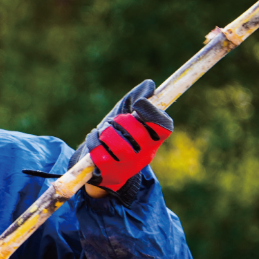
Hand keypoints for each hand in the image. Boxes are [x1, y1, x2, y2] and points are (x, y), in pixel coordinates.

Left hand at [72, 80, 173, 202]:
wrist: (103, 166)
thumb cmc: (118, 135)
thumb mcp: (127, 116)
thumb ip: (137, 98)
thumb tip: (149, 85)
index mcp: (154, 139)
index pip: (164, 127)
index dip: (153, 113)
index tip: (139, 104)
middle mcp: (145, 154)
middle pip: (138, 133)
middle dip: (122, 121)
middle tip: (116, 120)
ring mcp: (128, 166)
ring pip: (119, 145)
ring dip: (108, 132)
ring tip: (105, 130)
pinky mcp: (110, 173)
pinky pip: (100, 153)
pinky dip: (94, 140)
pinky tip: (95, 138)